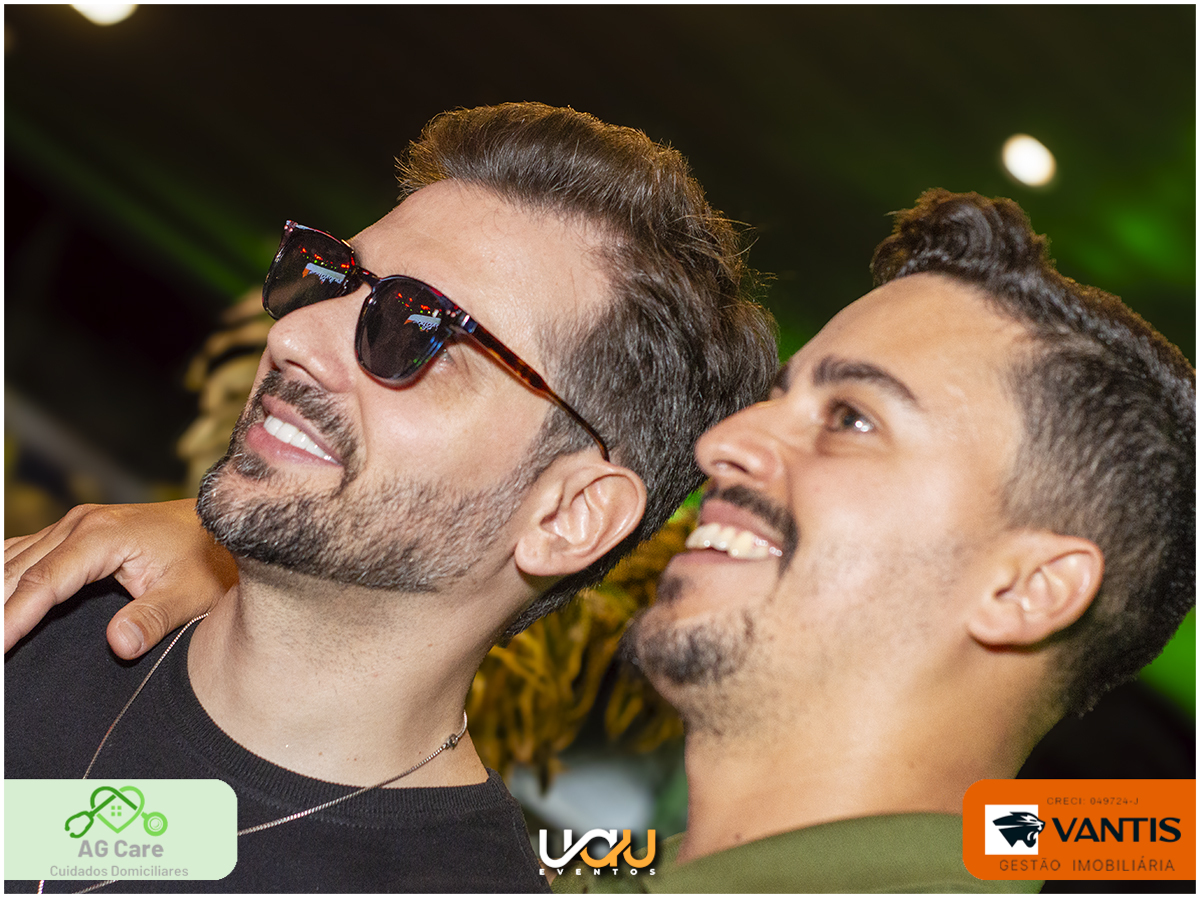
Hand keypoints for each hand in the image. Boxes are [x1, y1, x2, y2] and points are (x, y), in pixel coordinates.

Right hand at [5, 499, 237, 657]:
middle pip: (17, 572)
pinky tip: (0, 601)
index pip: (41, 583)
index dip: (12, 619)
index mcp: (101, 536)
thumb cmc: (207, 560)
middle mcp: (80, 524)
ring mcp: (74, 525)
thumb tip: (118, 644)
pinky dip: (5, 576)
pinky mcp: (75, 531)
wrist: (221, 526)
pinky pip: (24, 553)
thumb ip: (153, 619)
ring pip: (13, 560)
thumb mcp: (190, 595)